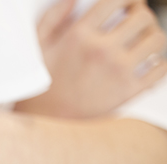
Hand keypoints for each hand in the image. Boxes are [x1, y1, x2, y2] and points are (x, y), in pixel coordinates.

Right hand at [15, 0, 166, 117]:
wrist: (47, 122)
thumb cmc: (42, 85)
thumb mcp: (38, 46)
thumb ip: (54, 17)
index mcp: (79, 35)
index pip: (117, 0)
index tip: (128, 3)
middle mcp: (101, 50)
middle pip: (143, 17)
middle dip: (143, 15)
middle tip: (137, 20)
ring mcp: (118, 71)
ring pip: (157, 40)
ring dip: (154, 36)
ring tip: (144, 41)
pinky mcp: (129, 91)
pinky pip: (161, 69)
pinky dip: (161, 63)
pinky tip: (149, 63)